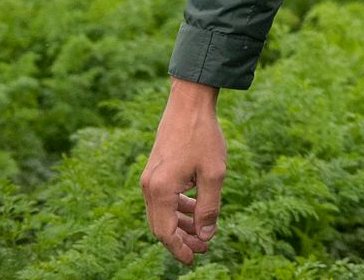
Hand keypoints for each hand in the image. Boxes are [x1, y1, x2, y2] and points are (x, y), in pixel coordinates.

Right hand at [141, 79, 226, 264]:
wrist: (189, 103)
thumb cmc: (203, 136)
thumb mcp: (214, 174)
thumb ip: (209, 208)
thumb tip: (206, 236)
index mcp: (160, 190)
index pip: (165, 232)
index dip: (180, 249)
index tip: (195, 259)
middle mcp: (149, 187)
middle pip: (162, 225)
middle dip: (182, 239)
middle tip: (204, 248)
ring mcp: (150, 178)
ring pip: (163, 212)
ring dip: (182, 224)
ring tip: (203, 232)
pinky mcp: (156, 170)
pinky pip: (165, 198)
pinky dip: (179, 207)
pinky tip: (196, 208)